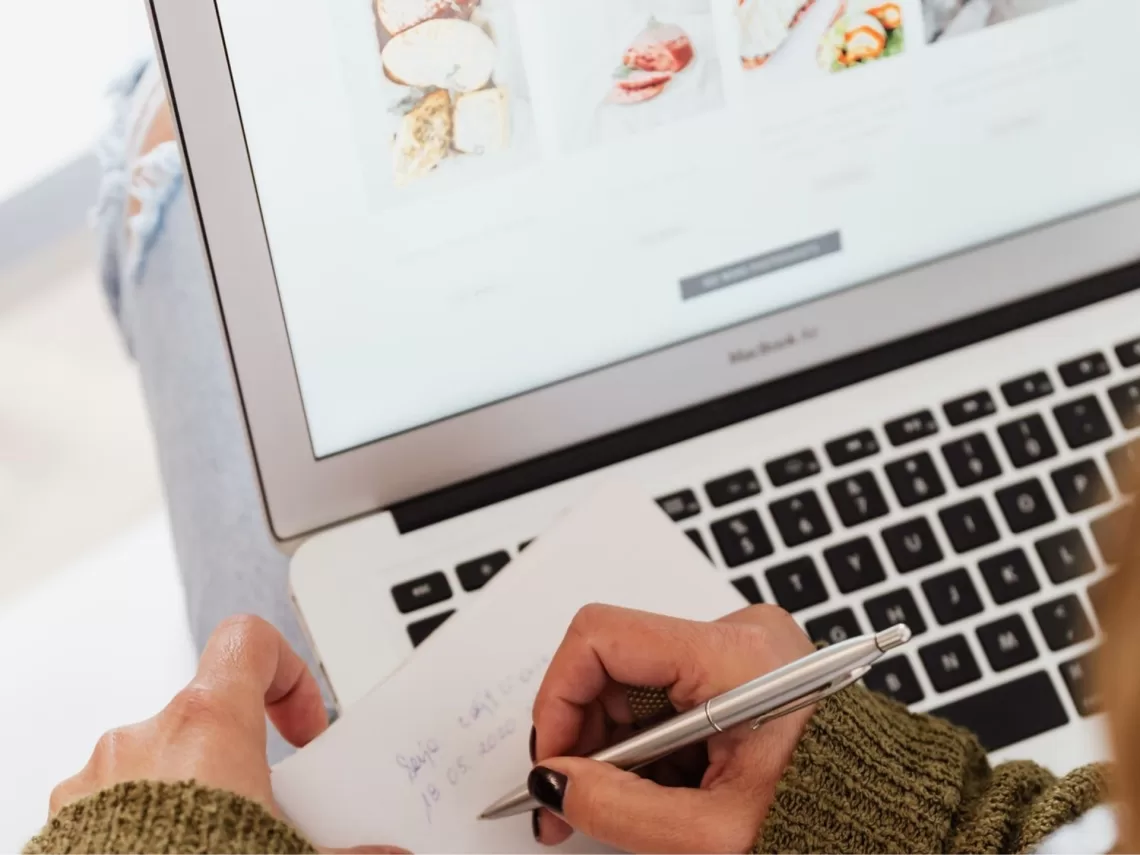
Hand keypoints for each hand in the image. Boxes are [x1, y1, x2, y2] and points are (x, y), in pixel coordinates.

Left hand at [48, 615, 406, 853]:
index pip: (250, 642)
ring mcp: (96, 779)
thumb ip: (346, 846)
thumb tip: (386, 854)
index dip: (288, 675)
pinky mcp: (64, 821)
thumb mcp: (295, 852)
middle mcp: (146, 737)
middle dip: (244, 762)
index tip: (303, 732)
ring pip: (161, 763)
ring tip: (215, 844)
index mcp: (208, 723)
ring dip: (192, 795)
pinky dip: (145, 825)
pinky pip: (114, 804)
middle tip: (267, 815)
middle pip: (211, 715)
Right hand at [529, 604, 815, 852]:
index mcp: (735, 657)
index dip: (559, 698)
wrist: (893, 821)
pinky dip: (651, 744)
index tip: (553, 761)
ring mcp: (742, 647)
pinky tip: (665, 790)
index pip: (602, 636)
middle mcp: (738, 634)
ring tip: (628, 808)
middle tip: (569, 802)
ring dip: (618, 747)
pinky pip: (668, 693)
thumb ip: (619, 808)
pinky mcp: (744, 666)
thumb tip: (553, 783)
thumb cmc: (833, 818)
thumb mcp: (713, 832)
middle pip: (615, 662)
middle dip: (586, 736)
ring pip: (636, 683)